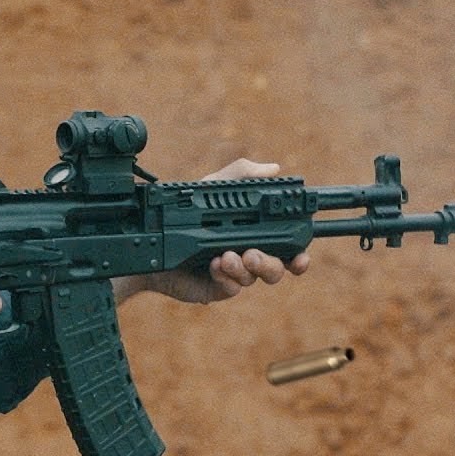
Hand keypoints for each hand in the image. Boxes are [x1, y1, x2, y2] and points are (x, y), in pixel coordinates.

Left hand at [117, 158, 309, 304]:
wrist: (152, 237)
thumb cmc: (184, 212)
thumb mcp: (212, 187)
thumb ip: (240, 174)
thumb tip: (274, 168)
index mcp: (254, 233)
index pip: (287, 247)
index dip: (299, 255)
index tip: (301, 255)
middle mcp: (248, 255)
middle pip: (277, 268)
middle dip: (272, 264)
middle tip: (253, 254)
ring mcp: (233, 273)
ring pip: (255, 279)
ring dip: (246, 268)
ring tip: (228, 256)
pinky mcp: (216, 287)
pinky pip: (232, 287)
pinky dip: (226, 275)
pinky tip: (213, 264)